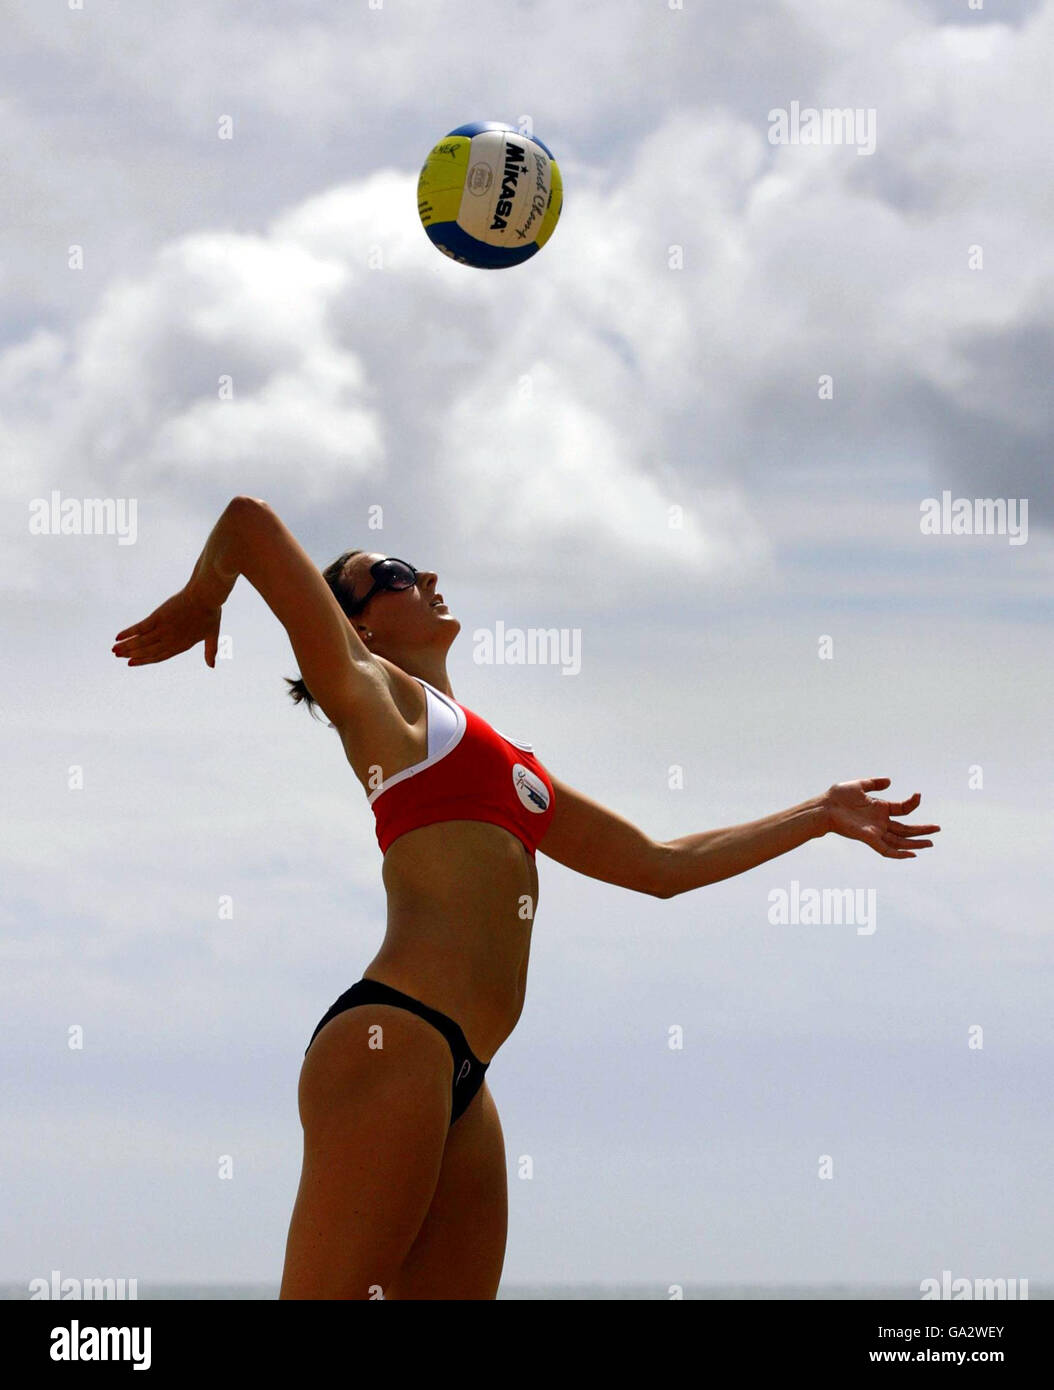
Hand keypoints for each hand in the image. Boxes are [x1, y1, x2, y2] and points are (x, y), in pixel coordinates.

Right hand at [112, 586, 222, 667]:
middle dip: (131, 654)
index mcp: (182, 645)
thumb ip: (210, 650)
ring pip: (141, 642)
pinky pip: (140, 628)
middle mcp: (170, 640)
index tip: (131, 663)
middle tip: (117, 656)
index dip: (144, 660)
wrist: (205, 595)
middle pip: (147, 651)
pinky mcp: (158, 617)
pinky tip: (118, 636)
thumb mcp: (212, 634)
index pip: (160, 656)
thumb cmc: (210, 613)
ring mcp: (164, 629)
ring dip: (126, 646)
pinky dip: (129, 632)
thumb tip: (211, 667)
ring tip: (114, 650)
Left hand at [824, 778, 939, 858]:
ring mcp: (875, 831)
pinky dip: (899, 854)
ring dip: (915, 843)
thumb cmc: (838, 796)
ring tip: (931, 843)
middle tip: (938, 829)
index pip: (903, 809)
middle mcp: (880, 822)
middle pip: (905, 829)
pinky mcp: (869, 838)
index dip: (912, 803)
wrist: (824, 806)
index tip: (918, 794)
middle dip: (922, 830)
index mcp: (880, 809)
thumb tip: (890, 781)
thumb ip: (875, 783)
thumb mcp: (860, 785)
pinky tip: (912, 854)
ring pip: (900, 841)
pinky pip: (886, 849)